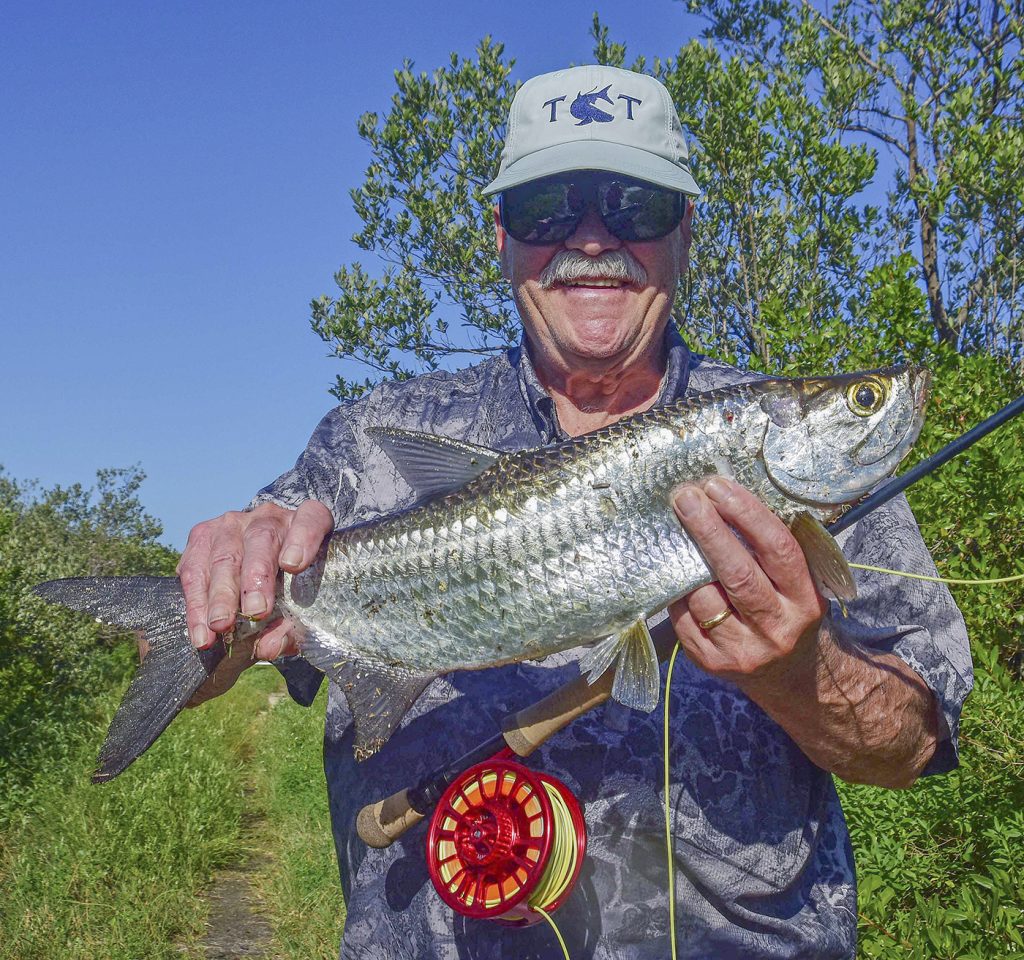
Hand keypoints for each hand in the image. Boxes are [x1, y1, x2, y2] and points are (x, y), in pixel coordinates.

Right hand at [177, 500, 333, 662]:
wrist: (259, 567)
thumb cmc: (290, 589)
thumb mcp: (301, 607)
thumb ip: (291, 628)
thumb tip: (268, 647)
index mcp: (306, 523)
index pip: (312, 519)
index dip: (303, 539)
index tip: (294, 564)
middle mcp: (268, 516)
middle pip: (261, 539)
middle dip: (255, 577)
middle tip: (255, 611)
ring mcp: (232, 523)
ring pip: (224, 555)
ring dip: (220, 595)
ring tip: (219, 627)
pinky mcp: (201, 536)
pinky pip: (194, 568)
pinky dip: (196, 603)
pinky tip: (200, 630)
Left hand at [668, 476, 826, 683]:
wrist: (790, 677)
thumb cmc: (789, 612)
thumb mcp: (799, 584)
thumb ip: (772, 550)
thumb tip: (726, 497)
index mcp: (805, 600)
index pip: (778, 550)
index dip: (746, 514)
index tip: (718, 487)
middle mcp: (777, 627)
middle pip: (737, 573)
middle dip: (708, 530)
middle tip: (685, 497)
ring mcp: (743, 649)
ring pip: (704, 598)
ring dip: (684, 560)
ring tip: (674, 530)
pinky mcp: (712, 663)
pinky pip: (684, 620)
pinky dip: (676, 593)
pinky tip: (673, 571)